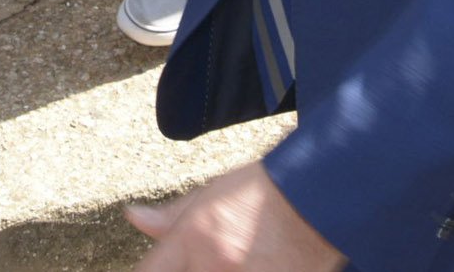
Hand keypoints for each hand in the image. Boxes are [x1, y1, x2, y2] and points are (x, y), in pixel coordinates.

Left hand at [130, 162, 344, 271]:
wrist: (320, 197)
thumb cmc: (266, 190)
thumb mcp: (212, 194)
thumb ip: (170, 216)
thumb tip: (133, 216)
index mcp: (194, 239)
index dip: (150, 271)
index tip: (159, 268)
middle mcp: (214, 266)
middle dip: (190, 269)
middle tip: (207, 260)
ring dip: (218, 271)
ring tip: (237, 259)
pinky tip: (252, 264)